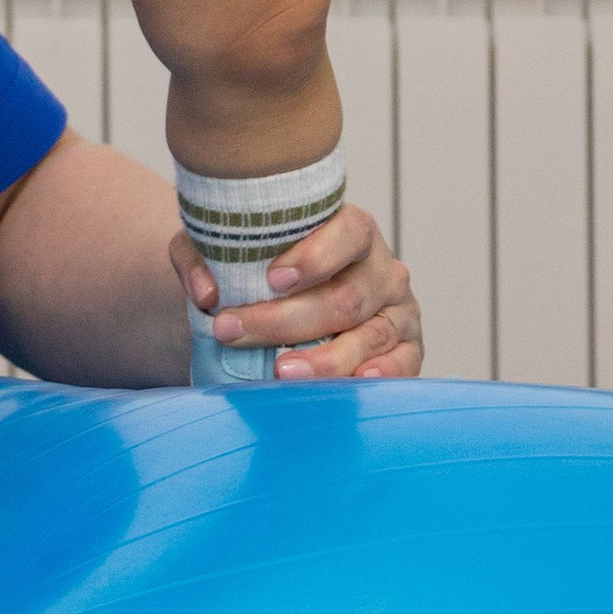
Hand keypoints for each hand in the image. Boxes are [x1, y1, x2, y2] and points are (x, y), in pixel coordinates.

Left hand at [170, 194, 423, 381]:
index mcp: (353, 231)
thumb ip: (203, 256)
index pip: (348, 232)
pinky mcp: (409, 348)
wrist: (294, 298)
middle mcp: (383, 268)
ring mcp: (399, 310)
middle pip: (345, 297)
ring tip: (280, 372)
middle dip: (286, 320)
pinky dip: (381, 375)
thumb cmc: (264, 266)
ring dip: (325, 359)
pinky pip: (404, 364)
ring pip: (370, 335)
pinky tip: (352, 382)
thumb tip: (205, 294)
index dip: (314, 256)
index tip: (272, 279)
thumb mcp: (229, 248)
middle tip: (234, 332)